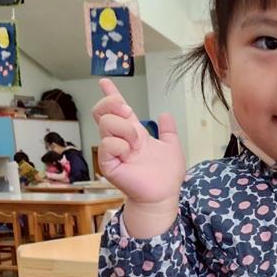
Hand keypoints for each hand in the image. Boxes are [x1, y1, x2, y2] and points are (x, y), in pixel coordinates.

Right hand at [92, 78, 185, 205]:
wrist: (164, 195)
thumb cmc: (167, 175)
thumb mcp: (172, 147)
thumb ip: (169, 131)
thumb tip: (165, 114)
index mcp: (133, 132)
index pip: (117, 109)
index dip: (111, 94)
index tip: (104, 81)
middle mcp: (119, 139)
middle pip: (103, 111)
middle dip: (114, 104)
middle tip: (128, 113)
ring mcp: (112, 151)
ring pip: (106, 123)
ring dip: (125, 129)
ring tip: (136, 144)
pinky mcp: (108, 164)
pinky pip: (108, 144)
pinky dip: (120, 145)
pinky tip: (129, 154)